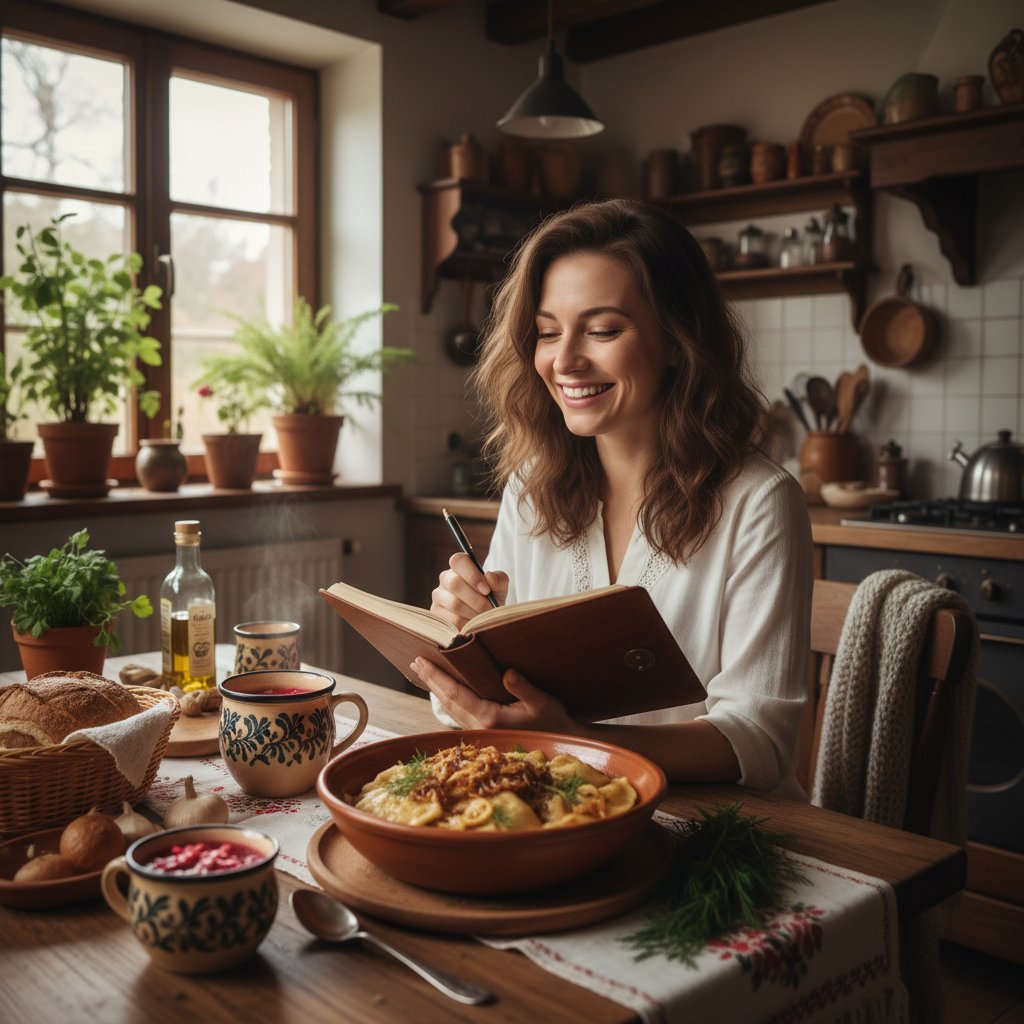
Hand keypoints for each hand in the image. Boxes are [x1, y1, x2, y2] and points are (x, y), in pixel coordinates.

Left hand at [410, 657, 575, 732]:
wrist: (559, 743)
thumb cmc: (552, 721)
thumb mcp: (542, 702)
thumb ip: (524, 688)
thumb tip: (507, 673)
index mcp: (490, 718)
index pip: (455, 694)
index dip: (436, 677)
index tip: (422, 661)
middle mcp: (480, 726)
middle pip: (447, 701)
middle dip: (430, 680)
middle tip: (415, 661)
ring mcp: (480, 731)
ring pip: (451, 708)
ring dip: (436, 689)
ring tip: (424, 672)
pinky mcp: (483, 731)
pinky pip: (459, 712)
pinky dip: (448, 698)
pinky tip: (444, 690)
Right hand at [430, 553, 508, 629]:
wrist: (485, 619)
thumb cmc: (491, 598)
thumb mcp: (500, 588)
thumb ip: (499, 580)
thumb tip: (489, 577)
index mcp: (460, 567)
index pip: (458, 561)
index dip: (472, 575)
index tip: (486, 590)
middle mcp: (446, 579)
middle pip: (455, 584)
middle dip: (476, 599)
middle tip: (489, 608)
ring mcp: (438, 596)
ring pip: (454, 604)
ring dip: (473, 613)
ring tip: (483, 617)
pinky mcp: (436, 614)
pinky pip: (451, 621)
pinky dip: (467, 624)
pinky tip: (474, 624)